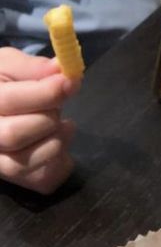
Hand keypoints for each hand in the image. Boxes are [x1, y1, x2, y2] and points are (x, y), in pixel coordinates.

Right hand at [0, 47, 80, 194]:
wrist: (0, 112)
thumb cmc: (1, 85)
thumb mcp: (7, 66)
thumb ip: (30, 67)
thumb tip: (59, 69)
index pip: (7, 101)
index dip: (43, 93)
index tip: (69, 82)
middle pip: (14, 134)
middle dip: (46, 117)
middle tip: (57, 107)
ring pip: (27, 162)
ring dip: (56, 140)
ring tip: (62, 123)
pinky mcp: (16, 180)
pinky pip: (42, 180)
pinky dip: (60, 161)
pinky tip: (59, 141)